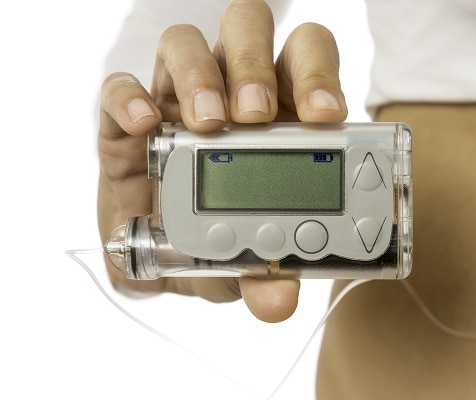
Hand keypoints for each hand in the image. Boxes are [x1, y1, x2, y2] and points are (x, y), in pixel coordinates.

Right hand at [97, 0, 346, 321]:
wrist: (157, 252)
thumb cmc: (218, 240)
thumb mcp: (247, 261)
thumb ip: (267, 276)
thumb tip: (279, 301)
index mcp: (277, 115)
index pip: (305, 63)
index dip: (318, 75)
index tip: (324, 117)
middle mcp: (230, 93)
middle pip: (249, 34)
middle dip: (256, 66)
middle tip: (256, 114)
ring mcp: (175, 100)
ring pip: (186, 45)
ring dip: (200, 76)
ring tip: (206, 124)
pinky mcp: (125, 121)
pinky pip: (119, 88)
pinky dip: (128, 99)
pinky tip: (143, 124)